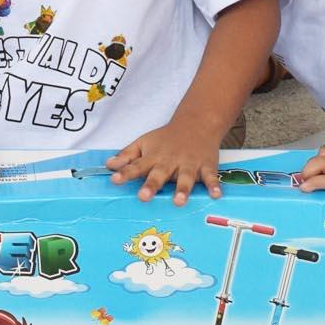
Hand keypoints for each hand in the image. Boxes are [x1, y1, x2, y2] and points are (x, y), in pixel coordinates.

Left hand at [107, 117, 224, 204]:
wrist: (196, 124)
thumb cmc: (166, 138)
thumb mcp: (144, 143)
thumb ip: (127, 156)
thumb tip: (109, 165)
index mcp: (153, 157)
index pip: (136, 166)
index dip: (125, 173)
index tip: (115, 180)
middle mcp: (170, 162)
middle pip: (159, 174)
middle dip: (151, 185)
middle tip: (143, 196)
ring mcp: (188, 164)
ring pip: (185, 178)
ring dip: (182, 189)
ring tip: (178, 201)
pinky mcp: (206, 167)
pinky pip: (210, 177)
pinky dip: (214, 185)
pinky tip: (215, 195)